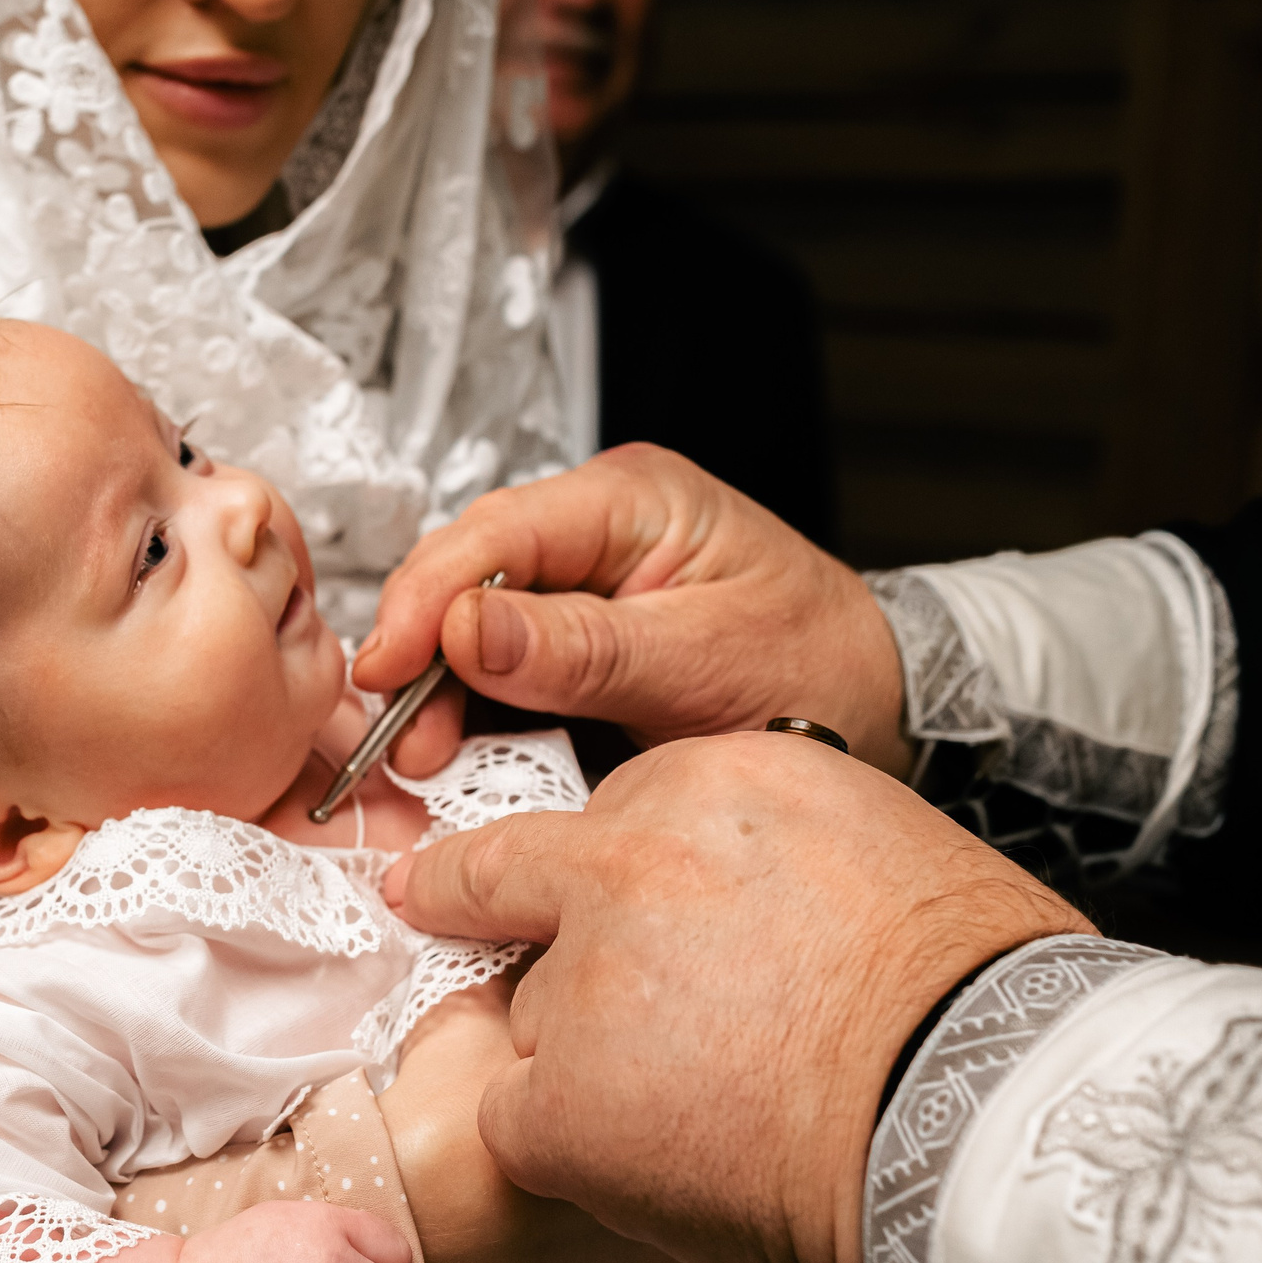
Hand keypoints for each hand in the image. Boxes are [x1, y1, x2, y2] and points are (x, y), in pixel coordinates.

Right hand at [355, 445, 912, 778]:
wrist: (873, 708)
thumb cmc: (816, 665)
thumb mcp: (705, 659)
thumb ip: (587, 647)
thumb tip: (470, 630)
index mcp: (632, 498)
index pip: (496, 531)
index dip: (427, 599)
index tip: (388, 666)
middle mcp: (592, 530)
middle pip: (465, 578)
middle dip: (421, 658)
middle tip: (403, 744)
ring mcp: (576, 587)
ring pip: (467, 631)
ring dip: (437, 696)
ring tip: (422, 764)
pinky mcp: (569, 644)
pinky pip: (496, 674)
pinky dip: (469, 717)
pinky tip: (455, 758)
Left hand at [389, 731, 1090, 1262]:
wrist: (989, 1121)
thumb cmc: (982, 1007)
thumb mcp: (882, 849)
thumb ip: (767, 856)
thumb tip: (739, 898)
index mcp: (713, 784)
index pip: (605, 818)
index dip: (602, 874)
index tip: (597, 899)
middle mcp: (626, 863)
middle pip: (508, 877)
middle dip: (478, 897)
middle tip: (438, 901)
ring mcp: (581, 982)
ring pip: (532, 1018)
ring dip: (582, 1061)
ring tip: (695, 1111)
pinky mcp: (558, 1101)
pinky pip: (519, 1124)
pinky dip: (571, 1155)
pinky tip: (661, 1169)